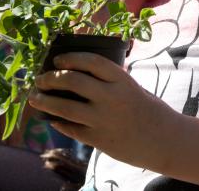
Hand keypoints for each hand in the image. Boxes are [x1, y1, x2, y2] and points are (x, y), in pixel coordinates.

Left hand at [28, 52, 175, 166]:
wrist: (163, 139)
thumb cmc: (145, 108)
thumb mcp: (130, 86)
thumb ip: (107, 80)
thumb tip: (73, 72)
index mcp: (122, 80)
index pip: (91, 61)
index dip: (71, 58)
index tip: (57, 59)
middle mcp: (111, 97)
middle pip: (73, 81)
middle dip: (51, 78)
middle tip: (40, 78)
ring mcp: (103, 120)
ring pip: (64, 107)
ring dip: (45, 100)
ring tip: (34, 97)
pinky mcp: (99, 140)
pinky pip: (71, 128)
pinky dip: (58, 121)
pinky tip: (51, 117)